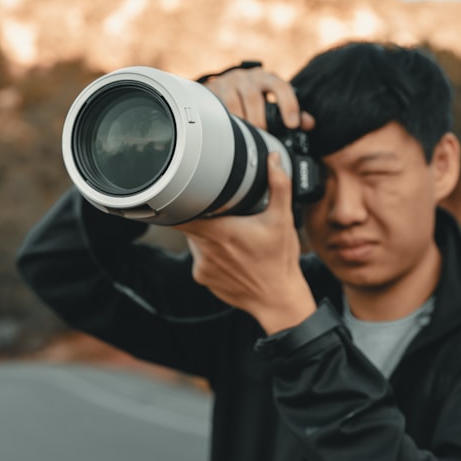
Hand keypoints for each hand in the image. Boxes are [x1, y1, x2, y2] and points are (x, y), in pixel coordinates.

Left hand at [175, 153, 316, 333]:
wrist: (278, 300)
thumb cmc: (279, 261)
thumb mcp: (282, 219)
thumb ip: (278, 186)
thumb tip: (273, 161)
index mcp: (219, 231)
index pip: (181, 212)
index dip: (179, 200)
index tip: (183, 191)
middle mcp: (205, 249)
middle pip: (189, 223)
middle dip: (202, 216)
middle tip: (222, 214)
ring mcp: (201, 267)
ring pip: (195, 241)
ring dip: (206, 236)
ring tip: (231, 237)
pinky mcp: (203, 279)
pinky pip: (200, 259)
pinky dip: (210, 255)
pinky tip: (231, 256)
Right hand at [202, 65, 314, 131]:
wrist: (222, 86)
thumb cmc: (253, 96)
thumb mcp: (272, 99)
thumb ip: (291, 111)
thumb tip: (310, 123)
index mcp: (267, 78)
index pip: (281, 86)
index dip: (289, 105)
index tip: (292, 125)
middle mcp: (248, 77)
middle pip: (254, 98)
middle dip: (260, 121)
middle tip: (264, 137)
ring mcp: (228, 82)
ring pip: (234, 103)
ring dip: (242, 122)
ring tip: (246, 138)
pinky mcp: (213, 90)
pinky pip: (218, 107)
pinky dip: (226, 120)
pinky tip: (230, 131)